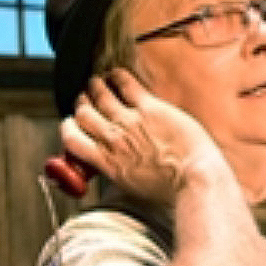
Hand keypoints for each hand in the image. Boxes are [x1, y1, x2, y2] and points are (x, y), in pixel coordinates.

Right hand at [60, 68, 225, 202]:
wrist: (196, 181)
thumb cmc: (172, 190)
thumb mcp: (133, 188)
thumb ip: (117, 171)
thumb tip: (112, 165)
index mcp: (107, 163)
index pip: (72, 138)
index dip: (70, 127)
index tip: (75, 123)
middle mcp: (113, 140)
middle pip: (83, 113)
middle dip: (82, 104)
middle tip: (87, 100)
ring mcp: (130, 122)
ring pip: (99, 95)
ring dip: (95, 86)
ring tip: (97, 83)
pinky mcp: (150, 108)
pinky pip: (126, 83)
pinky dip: (117, 76)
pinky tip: (117, 75)